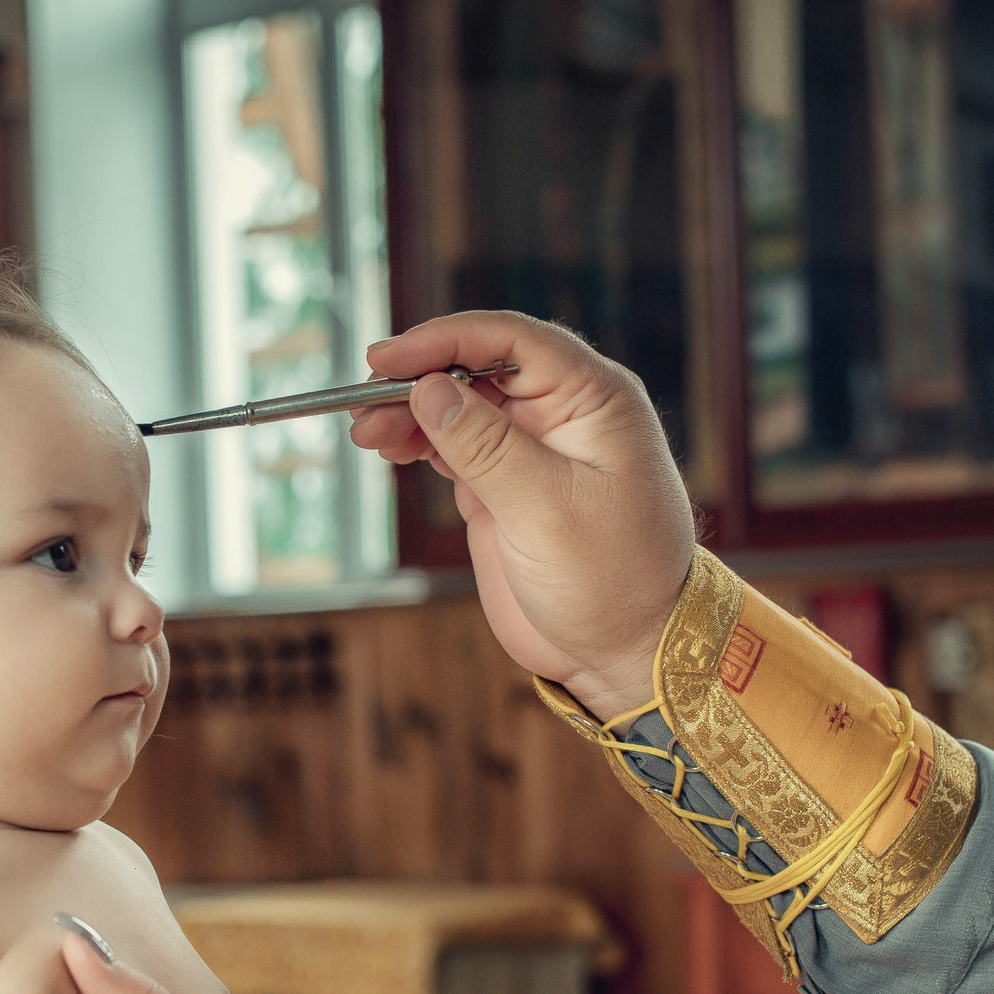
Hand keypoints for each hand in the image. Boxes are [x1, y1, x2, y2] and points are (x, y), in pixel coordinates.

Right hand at [348, 311, 694, 720]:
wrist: (628, 652)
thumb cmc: (612, 580)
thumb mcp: (545, 509)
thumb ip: (485, 446)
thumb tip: (429, 389)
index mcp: (593, 399)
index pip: (512, 340)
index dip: (445, 340)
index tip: (388, 361)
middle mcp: (564, 413)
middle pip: (478, 367)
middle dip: (419, 379)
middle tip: (364, 405)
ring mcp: (534, 449)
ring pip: (461, 406)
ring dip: (411, 412)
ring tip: (367, 434)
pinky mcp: (509, 486)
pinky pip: (456, 446)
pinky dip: (420, 443)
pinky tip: (390, 447)